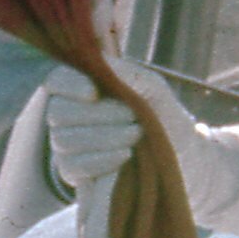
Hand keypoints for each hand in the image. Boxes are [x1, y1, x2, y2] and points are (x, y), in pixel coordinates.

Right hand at [42, 60, 173, 191]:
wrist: (181, 160)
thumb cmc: (164, 117)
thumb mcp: (154, 90)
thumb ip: (129, 75)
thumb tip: (101, 64)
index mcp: (84, 87)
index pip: (57, 81)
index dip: (69, 85)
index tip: (93, 93)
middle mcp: (69, 115)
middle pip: (58, 111)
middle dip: (98, 114)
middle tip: (132, 117)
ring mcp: (68, 145)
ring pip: (63, 140)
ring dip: (103, 137)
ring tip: (136, 134)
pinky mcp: (74, 173)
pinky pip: (72, 167)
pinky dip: (99, 160)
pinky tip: (125, 155)